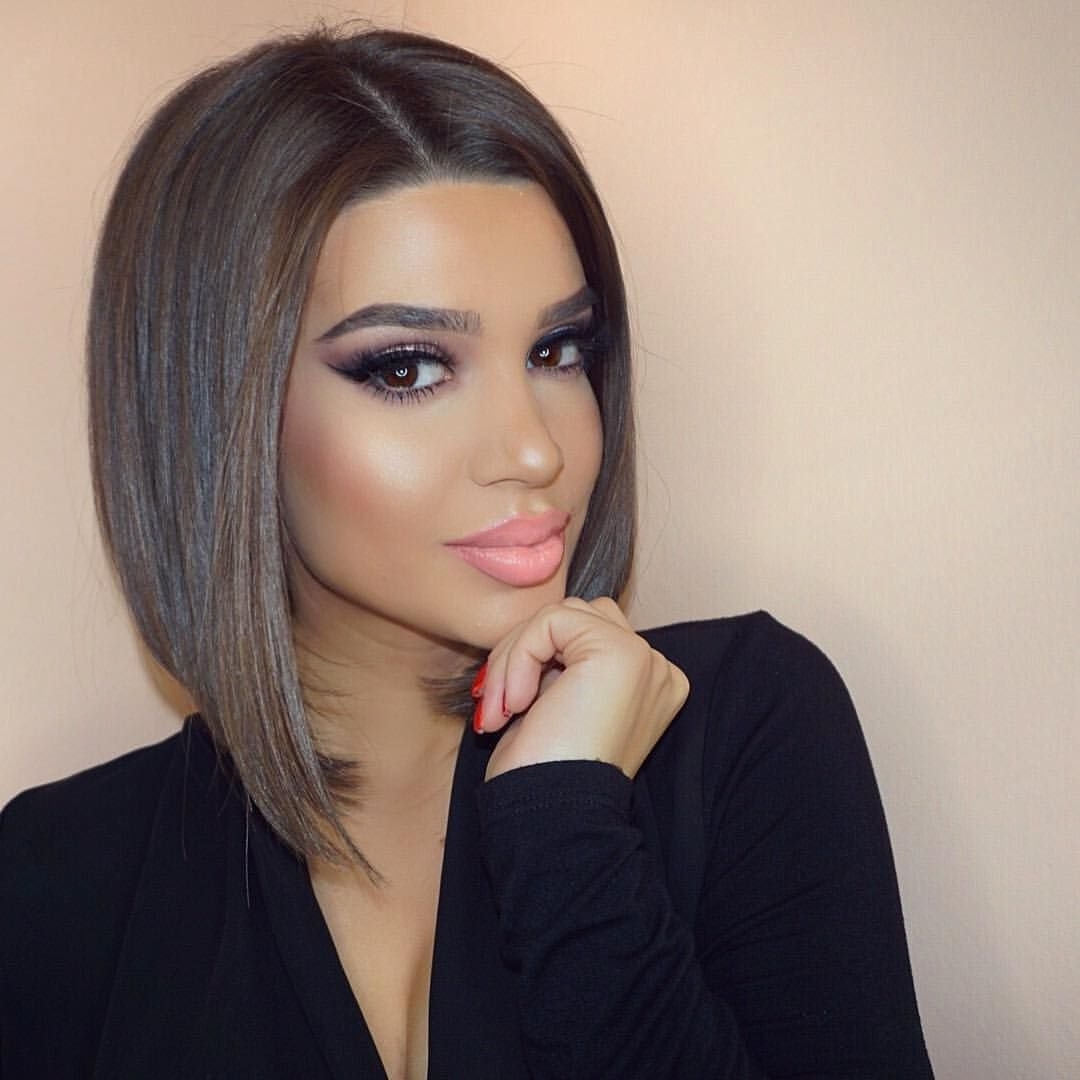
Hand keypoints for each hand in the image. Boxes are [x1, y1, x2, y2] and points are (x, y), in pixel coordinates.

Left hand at [475, 597, 689, 781]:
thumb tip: (525, 634)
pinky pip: (549, 622)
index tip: (507, 706)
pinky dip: (517, 657)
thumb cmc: (543, 775)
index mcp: (648, 685)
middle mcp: (657, 670)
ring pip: (561, 614)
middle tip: (497, 703)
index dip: (536, 658)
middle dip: (524, 651)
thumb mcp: (554, 707)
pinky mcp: (619, 653)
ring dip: (515, 656)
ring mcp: (643, 659)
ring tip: (502, 706)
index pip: (585, 634)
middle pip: (576, 617)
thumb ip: (559, 665)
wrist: (554, 819)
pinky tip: (515, 704)